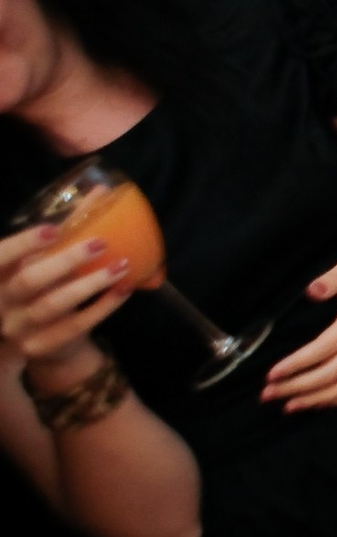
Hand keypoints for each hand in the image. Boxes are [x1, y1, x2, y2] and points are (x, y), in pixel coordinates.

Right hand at [0, 224, 131, 369]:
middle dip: (65, 260)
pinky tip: (124, 288)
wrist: (47, 342)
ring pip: (52, 305)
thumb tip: (101, 191)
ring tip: (121, 265)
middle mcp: (3, 302)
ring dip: (90, 283)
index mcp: (0, 275)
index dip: (22, 244)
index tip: (52, 230)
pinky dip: (103, 307)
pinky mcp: (42, 346)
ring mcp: (20, 327)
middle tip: (100, 242)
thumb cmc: (47, 288)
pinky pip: (75, 326)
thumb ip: (69, 228)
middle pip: (28, 280)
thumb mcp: (48, 259)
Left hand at [260, 245, 336, 412]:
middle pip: (332, 373)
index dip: (296, 364)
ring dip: (316, 399)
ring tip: (288, 405)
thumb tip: (311, 292)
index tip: (271, 374)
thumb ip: (330, 279)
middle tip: (268, 394)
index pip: (323, 349)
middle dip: (298, 386)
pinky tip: (317, 402)